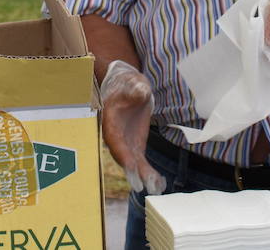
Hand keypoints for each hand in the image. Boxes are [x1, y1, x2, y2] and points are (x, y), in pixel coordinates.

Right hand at [100, 60, 165, 195]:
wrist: (128, 87)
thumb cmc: (129, 84)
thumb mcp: (133, 83)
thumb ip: (136, 88)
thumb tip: (141, 92)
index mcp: (110, 120)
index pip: (114, 140)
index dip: (122, 153)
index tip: (131, 165)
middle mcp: (115, 136)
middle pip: (122, 155)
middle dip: (131, 171)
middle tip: (141, 185)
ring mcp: (125, 143)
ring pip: (132, 162)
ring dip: (142, 175)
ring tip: (155, 187)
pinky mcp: (135, 146)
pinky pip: (140, 162)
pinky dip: (148, 172)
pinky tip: (159, 183)